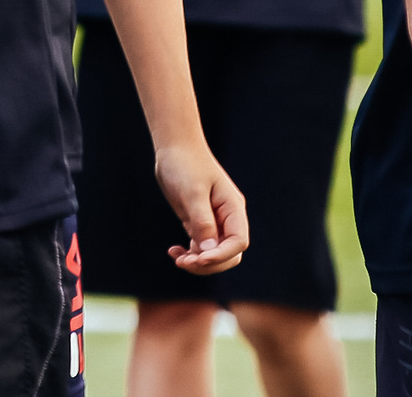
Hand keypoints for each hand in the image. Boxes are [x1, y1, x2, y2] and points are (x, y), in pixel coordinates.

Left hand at [153, 141, 248, 275]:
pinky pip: (200, 247)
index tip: (199, 259)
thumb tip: (210, 251)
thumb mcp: (193, 192)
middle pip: (228, 253)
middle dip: (209, 263)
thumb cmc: (185, 164)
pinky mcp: (200, 222)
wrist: (174, 148)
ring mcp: (214, 221)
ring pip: (214, 254)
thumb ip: (203, 222)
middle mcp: (227, 217)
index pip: (238, 242)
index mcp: (233, 208)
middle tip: (184, 262)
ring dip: (197, 262)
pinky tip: (173, 251)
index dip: (221, 256)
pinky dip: (189, 254)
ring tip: (177, 258)